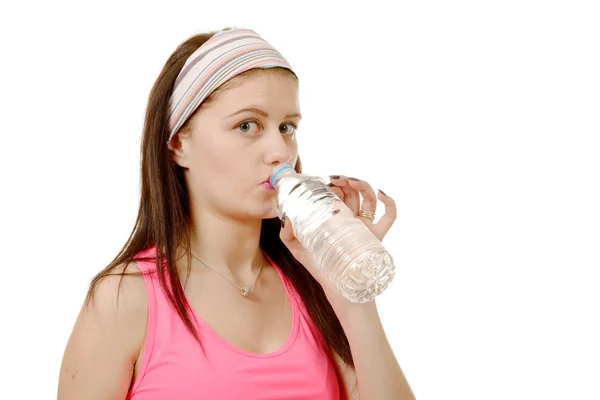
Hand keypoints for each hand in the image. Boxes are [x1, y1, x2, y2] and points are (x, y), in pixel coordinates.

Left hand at [279, 175, 396, 287]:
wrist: (339, 291)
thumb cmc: (321, 270)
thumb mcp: (299, 251)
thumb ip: (288, 236)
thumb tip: (286, 218)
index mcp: (336, 219)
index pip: (338, 195)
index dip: (333, 184)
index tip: (324, 182)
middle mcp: (352, 220)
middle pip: (354, 192)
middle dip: (345, 181)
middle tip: (335, 180)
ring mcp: (366, 227)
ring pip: (369, 198)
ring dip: (362, 184)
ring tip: (350, 181)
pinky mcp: (376, 236)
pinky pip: (390, 216)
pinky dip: (390, 202)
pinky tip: (381, 193)